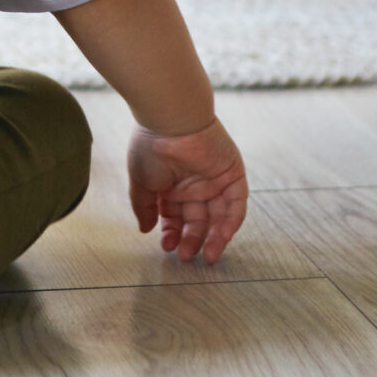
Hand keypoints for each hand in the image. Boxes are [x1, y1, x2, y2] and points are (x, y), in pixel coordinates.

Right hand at [125, 118, 248, 264]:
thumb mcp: (141, 181)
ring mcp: (214, 180)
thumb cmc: (150, 146)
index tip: (166, 246)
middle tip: (185, 256)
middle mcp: (194, 184)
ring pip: (218, 217)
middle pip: (197, 220)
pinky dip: (230, 223)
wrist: (171, 119)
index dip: (172, 233)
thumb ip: (143, 207)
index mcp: (172, 185)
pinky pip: (236, 205)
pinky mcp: (232, 175)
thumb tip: (145, 230)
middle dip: (191, 239)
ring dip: (213, 238)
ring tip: (205, 257)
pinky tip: (219, 239)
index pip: (175, 217)